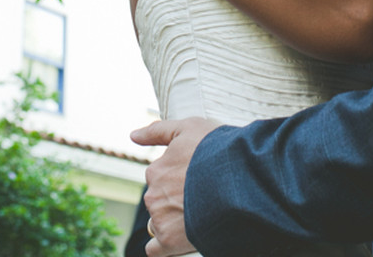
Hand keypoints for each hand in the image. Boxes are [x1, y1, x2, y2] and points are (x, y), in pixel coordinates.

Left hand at [131, 118, 219, 256]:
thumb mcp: (188, 127)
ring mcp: (160, 218)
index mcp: (156, 170)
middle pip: (161, 201)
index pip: (160, 179)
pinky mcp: (170, 240)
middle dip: (177, 200)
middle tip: (203, 197)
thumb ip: (158, 131)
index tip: (197, 179)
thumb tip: (133, 135)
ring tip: (202, 215)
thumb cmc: (217, 150)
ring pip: (161, 222)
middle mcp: (154, 194)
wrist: (239, 178)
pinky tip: (180, 239)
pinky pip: (157, 249)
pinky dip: (165, 246)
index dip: (180, 179)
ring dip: (175, 220)